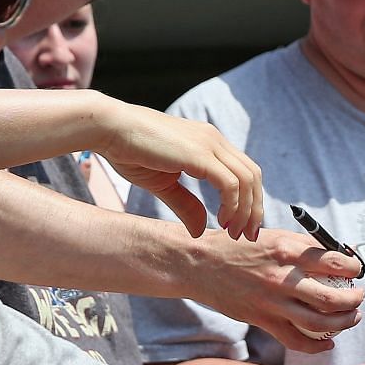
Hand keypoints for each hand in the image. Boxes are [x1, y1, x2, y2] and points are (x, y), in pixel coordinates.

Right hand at [92, 101, 263, 239]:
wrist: (109, 128)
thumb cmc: (130, 151)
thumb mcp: (164, 184)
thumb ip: (185, 205)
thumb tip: (199, 231)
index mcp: (208, 143)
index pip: (244, 171)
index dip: (249, 200)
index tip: (241, 227)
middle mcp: (214, 140)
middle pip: (253, 176)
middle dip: (255, 209)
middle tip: (247, 236)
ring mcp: (209, 144)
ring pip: (247, 180)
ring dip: (246, 211)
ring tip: (235, 233)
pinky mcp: (200, 154)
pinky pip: (230, 183)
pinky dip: (233, 205)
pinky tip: (221, 221)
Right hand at [188, 229, 363, 351]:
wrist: (200, 263)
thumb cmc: (241, 247)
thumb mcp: (276, 236)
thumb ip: (308, 245)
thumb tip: (344, 254)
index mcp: (290, 250)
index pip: (337, 262)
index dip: (355, 269)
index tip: (357, 271)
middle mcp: (284, 277)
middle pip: (334, 298)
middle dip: (355, 300)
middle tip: (358, 297)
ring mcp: (272, 302)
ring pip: (320, 323)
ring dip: (344, 323)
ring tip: (352, 317)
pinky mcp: (261, 320)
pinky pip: (296, 341)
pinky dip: (317, 346)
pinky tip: (328, 341)